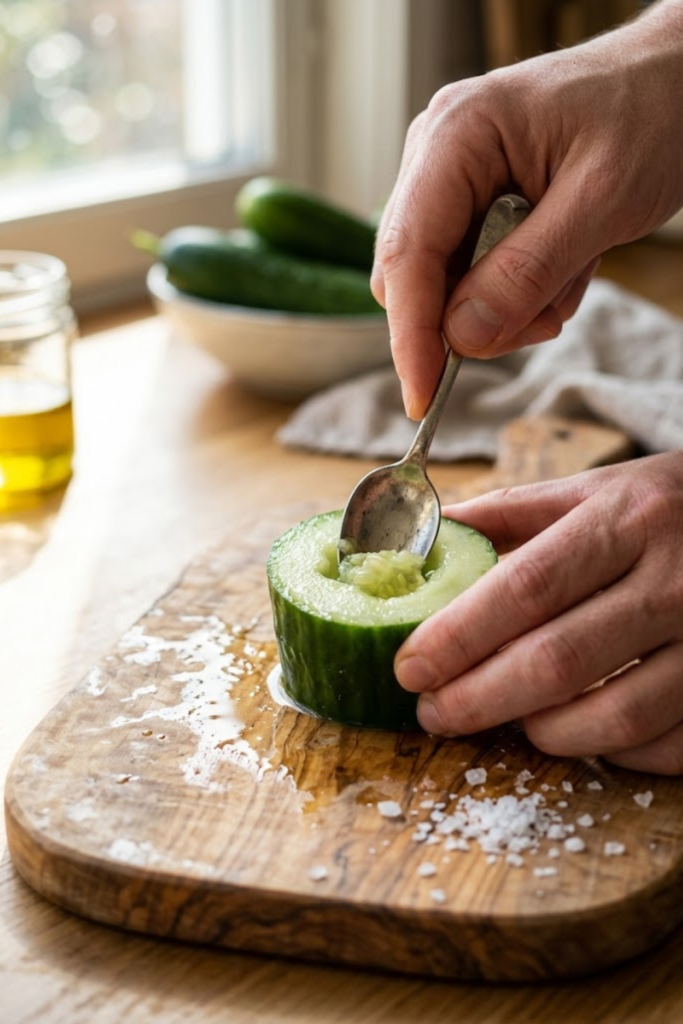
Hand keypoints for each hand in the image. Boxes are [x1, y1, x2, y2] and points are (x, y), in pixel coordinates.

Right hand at [372, 1, 682, 418]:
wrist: (673, 80)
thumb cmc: (649, 112)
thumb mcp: (601, 200)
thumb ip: (527, 272)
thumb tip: (461, 338)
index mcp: (457, 136)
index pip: (408, 253)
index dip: (410, 333)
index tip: (422, 397)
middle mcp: (436, 157)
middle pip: (414, 277)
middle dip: (474, 318)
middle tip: (545, 317)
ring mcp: (450, 182)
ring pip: (445, 286)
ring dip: (508, 306)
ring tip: (571, 274)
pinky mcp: (470, 205)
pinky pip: (472, 277)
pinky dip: (518, 293)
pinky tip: (562, 265)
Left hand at [394, 451, 682, 774]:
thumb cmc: (664, 507)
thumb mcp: (594, 490)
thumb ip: (509, 514)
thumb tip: (424, 542)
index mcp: (628, 519)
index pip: (526, 586)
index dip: (459, 635)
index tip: (409, 667)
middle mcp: (676, 580)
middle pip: (559, 660)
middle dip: (478, 698)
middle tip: (433, 712)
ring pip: (615, 717)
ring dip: (542, 731)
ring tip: (505, 717)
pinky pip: (664, 745)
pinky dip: (608, 750)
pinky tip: (577, 728)